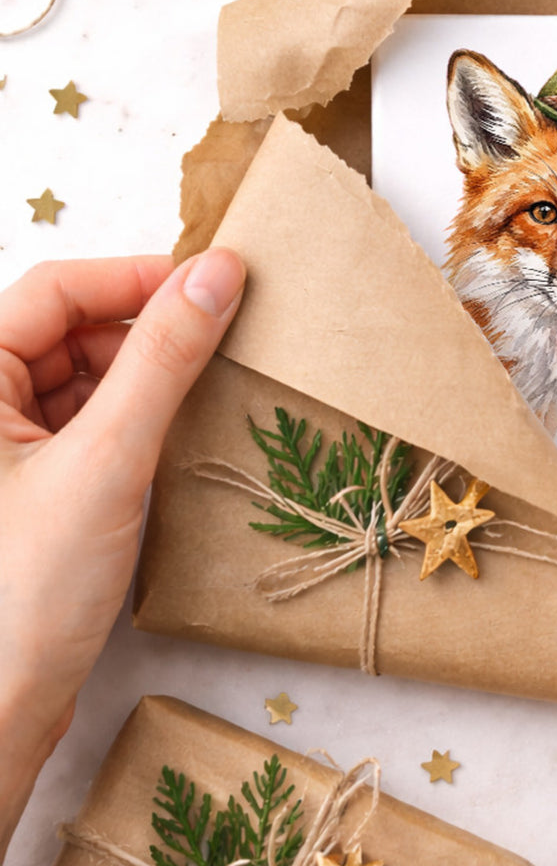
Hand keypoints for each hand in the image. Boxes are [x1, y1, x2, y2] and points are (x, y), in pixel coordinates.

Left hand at [0, 251, 244, 863]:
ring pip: (85, 376)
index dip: (135, 277)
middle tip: (226, 333)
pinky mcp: (34, 486)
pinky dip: (139, 417)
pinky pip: (92, 422)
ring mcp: (6, 449)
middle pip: (70, 329)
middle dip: (147, 327)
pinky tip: (181, 431)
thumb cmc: (23, 592)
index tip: (216, 281)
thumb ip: (164, 358)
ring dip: (148, 373)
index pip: (55, 290)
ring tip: (212, 383)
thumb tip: (218, 273)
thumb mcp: (107, 460)